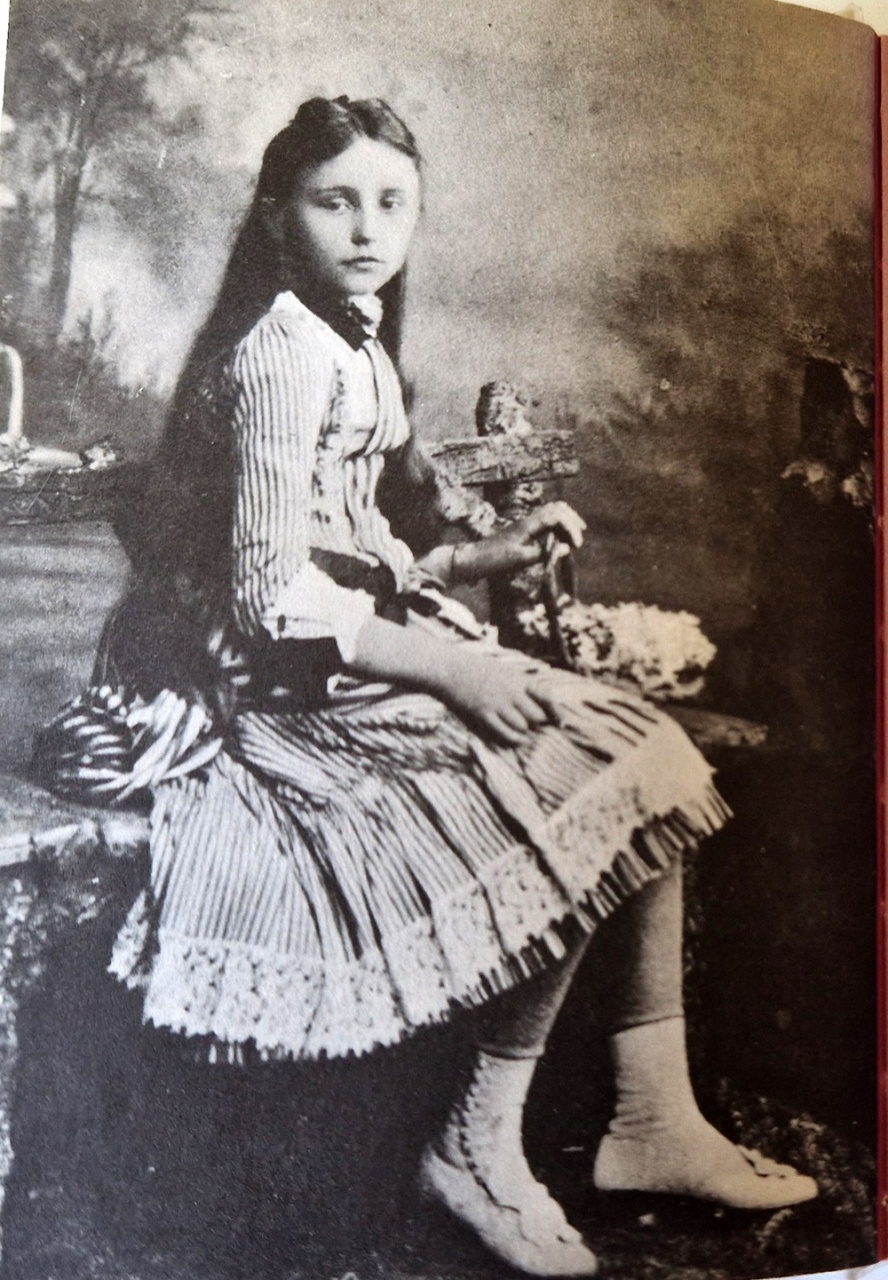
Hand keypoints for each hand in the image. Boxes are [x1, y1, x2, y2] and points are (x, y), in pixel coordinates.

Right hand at [432, 651, 559, 745]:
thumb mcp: (503, 671)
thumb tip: (536, 700)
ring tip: (520, 728)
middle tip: (535, 727)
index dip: (557, 710)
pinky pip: (505, 732)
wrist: (449, 668)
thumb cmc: (476, 669)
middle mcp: (511, 692)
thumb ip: (520, 684)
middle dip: (538, 723)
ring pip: (523, 726)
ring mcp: (497, 703)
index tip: (563, 722)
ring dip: (524, 730)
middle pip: (537, 716)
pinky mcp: (483, 714)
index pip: (546, 695)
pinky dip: (514, 738)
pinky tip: (517, 739)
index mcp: (518, 679)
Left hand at [457, 501, 585, 580]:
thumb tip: (565, 548)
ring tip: (574, 535)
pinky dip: (557, 526)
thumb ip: (544, 553)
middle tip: (580, 536)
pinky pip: (545, 520)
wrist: (474, 559)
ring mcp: (525, 523)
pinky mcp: (523, 529)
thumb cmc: (495, 560)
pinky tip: (560, 538)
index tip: (576, 546)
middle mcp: (528, 519)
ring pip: (551, 511)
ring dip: (565, 521)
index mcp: (528, 524)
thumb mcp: (521, 560)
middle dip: (572, 519)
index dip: (571, 527)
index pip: (557, 516)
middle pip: (556, 508)